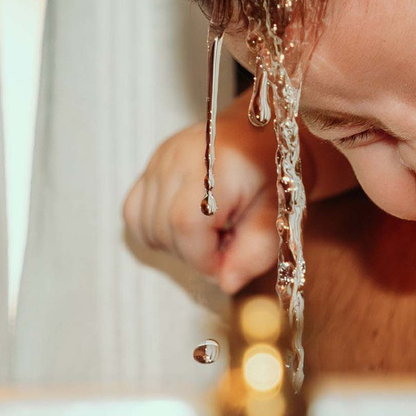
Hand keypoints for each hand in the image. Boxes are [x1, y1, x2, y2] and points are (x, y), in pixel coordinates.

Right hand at [121, 101, 278, 308]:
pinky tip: (185, 224)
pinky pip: (134, 210)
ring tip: (209, 229)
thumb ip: (256, 250)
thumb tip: (225, 283)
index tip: (228, 262)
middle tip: (226, 240)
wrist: (266, 132)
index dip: (204, 258)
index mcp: (215, 164)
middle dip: (194, 252)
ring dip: (175, 242)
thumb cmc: (277, 170)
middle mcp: (179, 156)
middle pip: (163, 229)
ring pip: (144, 224)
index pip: (186, 225)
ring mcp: (160, 158)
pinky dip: (155, 228)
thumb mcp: (281, 213)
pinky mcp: (151, 163)